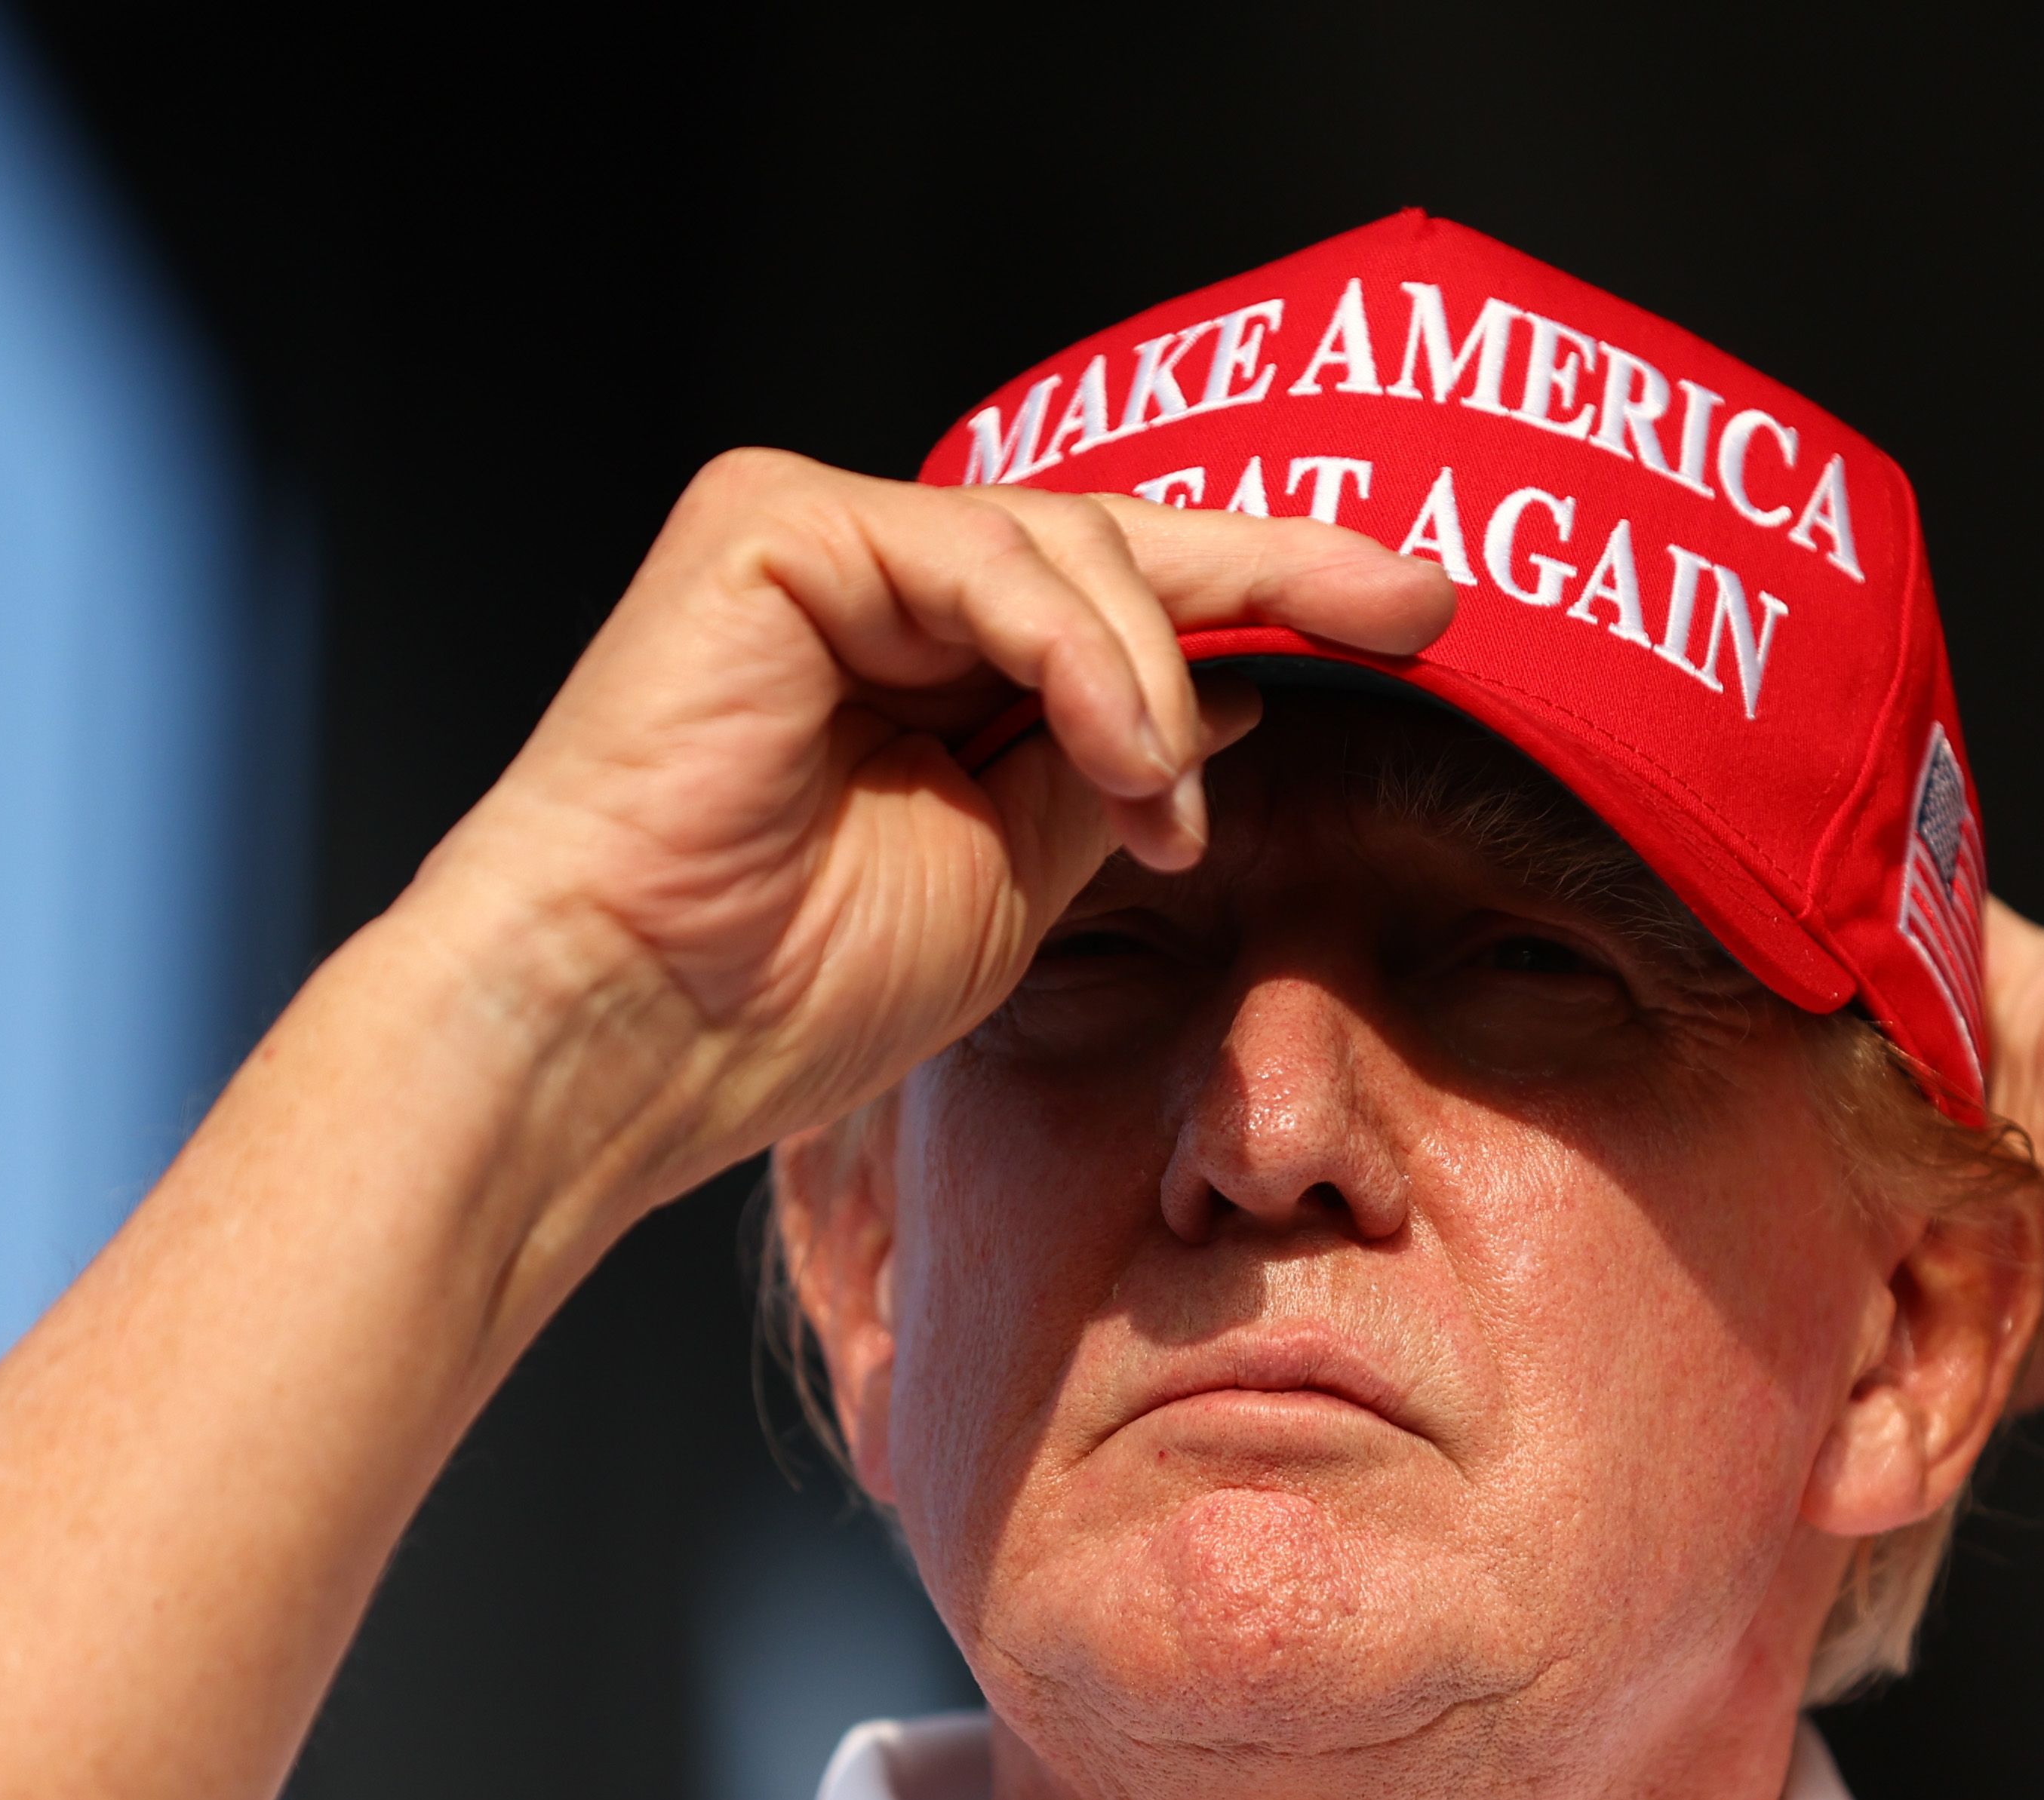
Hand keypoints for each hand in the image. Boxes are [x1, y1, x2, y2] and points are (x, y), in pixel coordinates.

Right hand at [403, 450, 1454, 1204]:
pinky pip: (985, 561)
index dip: (1265, 592)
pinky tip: (1127, 764)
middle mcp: (868, 577)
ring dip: (1153, 683)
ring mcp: (817, 538)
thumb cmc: (780, 988)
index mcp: (917, 656)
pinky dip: (1081, 658)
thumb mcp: (1010, 880)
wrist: (627, 1030)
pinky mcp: (771, 525)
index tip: (1415, 615)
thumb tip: (1235, 701)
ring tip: (1168, 815)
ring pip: (1065, 544)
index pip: (1117, 597)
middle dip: (1272, 570)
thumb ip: (1108, 774)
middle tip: (1413, 604)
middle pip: (1110, 540)